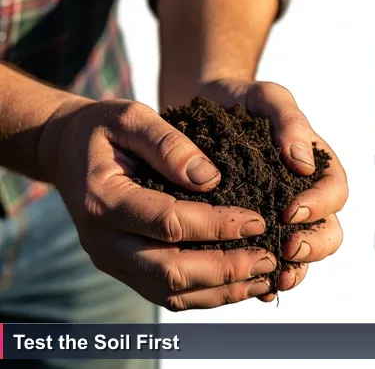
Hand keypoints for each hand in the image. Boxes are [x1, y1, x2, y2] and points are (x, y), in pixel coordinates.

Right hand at [41, 98, 278, 310]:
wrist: (65, 151)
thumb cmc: (102, 130)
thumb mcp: (131, 117)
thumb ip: (168, 143)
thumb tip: (211, 179)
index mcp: (104, 201)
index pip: (170, 223)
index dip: (218, 225)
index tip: (259, 220)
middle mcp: (104, 241)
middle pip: (171, 271)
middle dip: (226, 269)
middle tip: (270, 258)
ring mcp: (113, 262)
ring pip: (171, 294)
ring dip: (222, 291)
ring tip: (266, 277)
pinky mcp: (125, 271)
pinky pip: (168, 295)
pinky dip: (208, 296)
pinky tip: (243, 284)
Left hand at [195, 78, 347, 301]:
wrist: (201, 109)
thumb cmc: (241, 100)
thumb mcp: (268, 98)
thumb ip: (290, 122)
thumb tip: (302, 162)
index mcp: (317, 167)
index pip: (335, 193)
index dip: (319, 207)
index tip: (291, 211)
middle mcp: (305, 197)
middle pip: (328, 233)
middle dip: (312, 247)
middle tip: (287, 250)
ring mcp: (280, 219)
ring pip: (301, 255)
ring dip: (293, 270)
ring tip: (273, 278)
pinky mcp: (252, 234)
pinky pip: (266, 262)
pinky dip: (263, 278)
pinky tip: (250, 286)